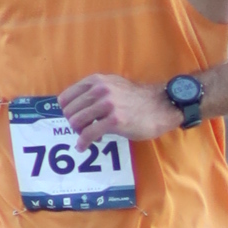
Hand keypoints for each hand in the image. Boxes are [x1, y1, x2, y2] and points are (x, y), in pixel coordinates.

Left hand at [58, 72, 179, 147]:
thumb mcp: (113, 85)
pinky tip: (84, 146)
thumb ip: (95, 91)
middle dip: (73, 124)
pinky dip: (83, 143)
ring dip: (79, 133)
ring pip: (76, 122)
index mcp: (97, 81)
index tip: (74, 119)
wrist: (161, 106)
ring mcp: (108, 105)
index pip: (66, 97)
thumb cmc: (136, 99)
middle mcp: (100, 90)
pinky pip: (88, 134)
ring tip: (87, 136)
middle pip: (69, 111)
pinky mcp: (115, 121)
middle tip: (84, 129)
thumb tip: (74, 106)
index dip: (67, 111)